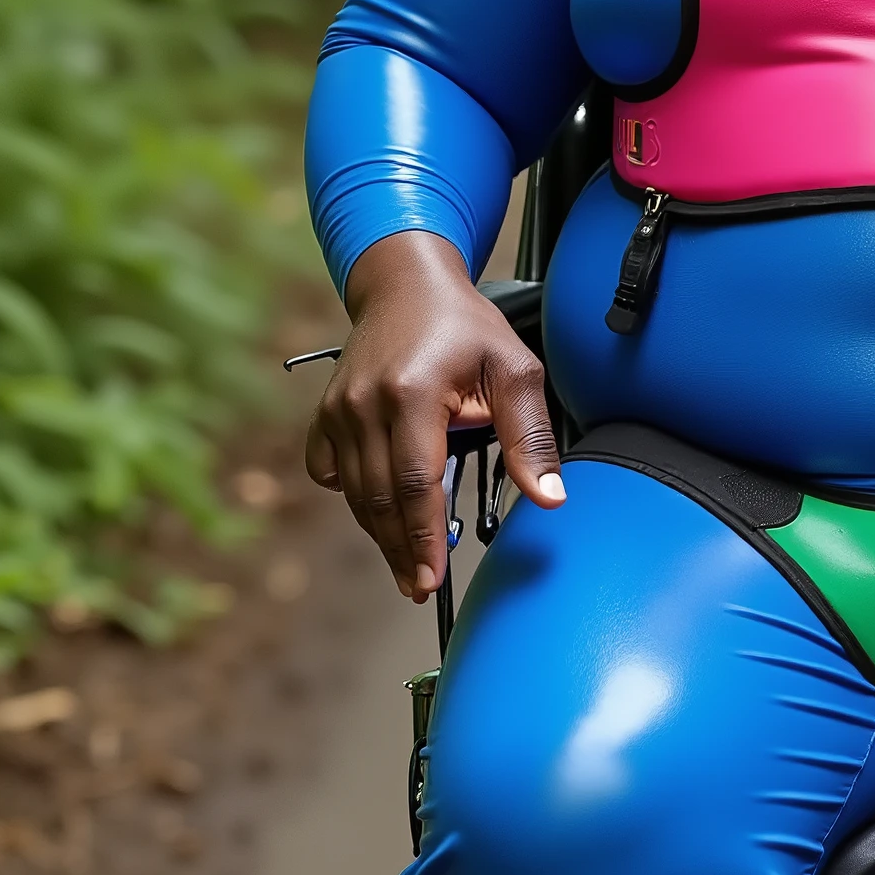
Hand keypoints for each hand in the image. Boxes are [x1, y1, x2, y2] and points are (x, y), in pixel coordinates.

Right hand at [304, 232, 564, 601]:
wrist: (406, 288)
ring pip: (355, 493)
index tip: (431, 576)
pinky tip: (381, 514)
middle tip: (420, 586)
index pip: (415, 482)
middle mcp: (365, 403)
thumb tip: (549, 497)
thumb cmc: (465, 327)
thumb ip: (531, 436)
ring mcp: (338, 409)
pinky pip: (330, 473)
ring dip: (381, 534)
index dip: (423, 536)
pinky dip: (354, 499)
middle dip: (402, 549)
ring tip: (408, 566)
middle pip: (381, 498)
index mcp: (413, 392)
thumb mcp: (515, 370)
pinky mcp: (325, 414)